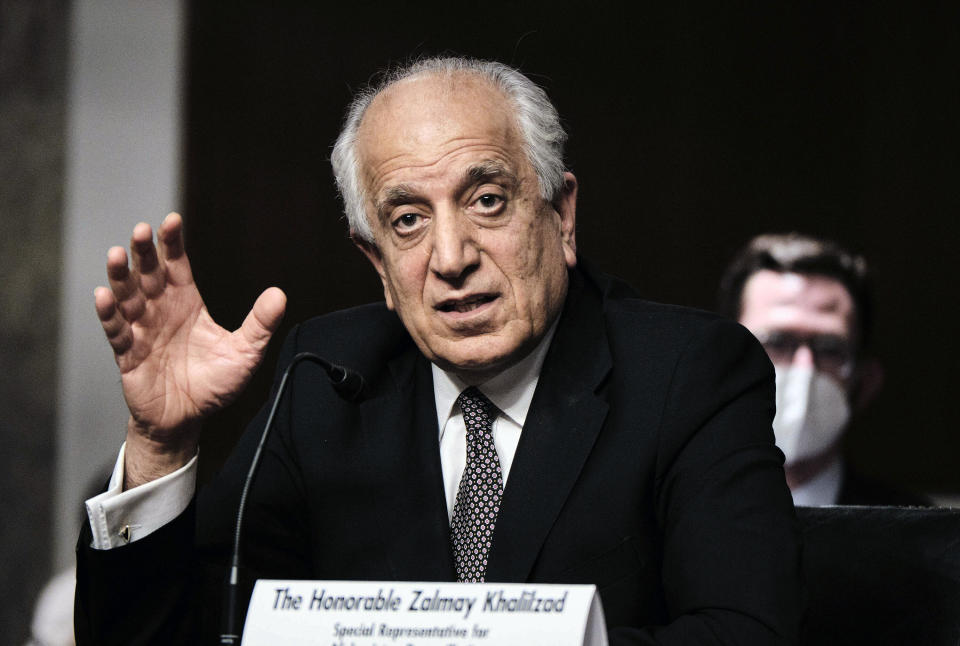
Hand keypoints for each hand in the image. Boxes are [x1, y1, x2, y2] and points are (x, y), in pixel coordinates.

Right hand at [95, 213, 285, 486]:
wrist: (188, 419)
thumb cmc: (214, 384)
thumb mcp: (245, 353)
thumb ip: (260, 324)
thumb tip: (280, 294)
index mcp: (187, 304)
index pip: (177, 266)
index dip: (173, 244)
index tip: (172, 221)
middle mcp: (161, 311)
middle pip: (148, 274)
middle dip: (144, 252)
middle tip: (142, 230)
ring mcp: (142, 330)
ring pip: (127, 297)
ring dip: (120, 276)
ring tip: (116, 255)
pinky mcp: (128, 354)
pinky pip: (115, 331)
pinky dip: (109, 314)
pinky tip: (104, 296)